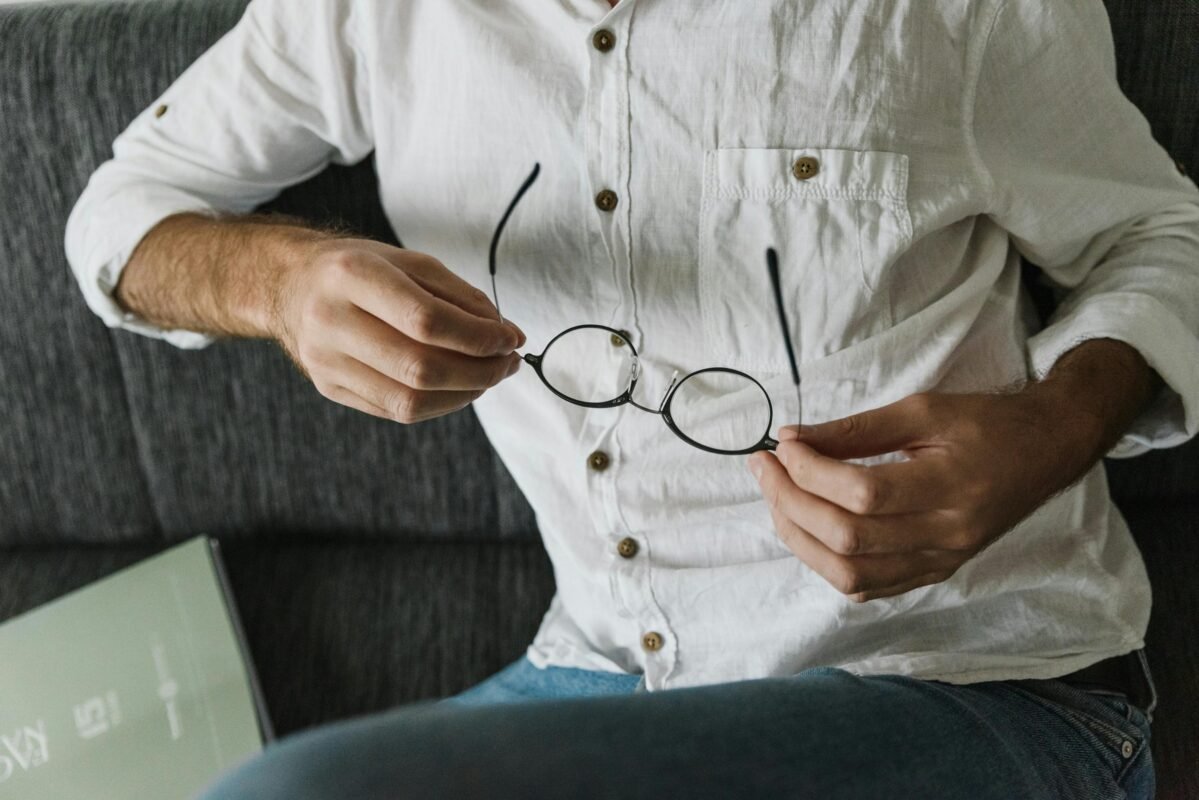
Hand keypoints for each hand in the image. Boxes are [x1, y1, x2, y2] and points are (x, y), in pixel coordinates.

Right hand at [272, 238, 524, 422]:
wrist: (289, 285)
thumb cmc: (359, 270)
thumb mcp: (408, 261)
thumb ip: (460, 295)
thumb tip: (505, 335)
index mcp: (352, 275)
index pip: (427, 320)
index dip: (478, 337)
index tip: (511, 339)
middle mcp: (331, 320)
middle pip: (419, 368)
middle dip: (479, 372)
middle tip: (508, 362)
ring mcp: (325, 361)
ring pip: (409, 401)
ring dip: (464, 394)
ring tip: (489, 375)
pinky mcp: (329, 388)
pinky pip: (396, 412)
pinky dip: (439, 404)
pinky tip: (459, 387)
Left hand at [748, 387, 1107, 601]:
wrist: (1046, 451)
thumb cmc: (986, 423)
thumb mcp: (923, 409)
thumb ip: (857, 429)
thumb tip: (793, 440)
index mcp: (952, 487)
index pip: (863, 493)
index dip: (810, 471)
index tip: (784, 444)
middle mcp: (948, 535)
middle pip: (848, 538)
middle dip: (791, 501)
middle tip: (765, 467)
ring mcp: (941, 562)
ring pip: (850, 574)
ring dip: (800, 537)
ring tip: (777, 498)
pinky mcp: (935, 573)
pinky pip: (868, 588)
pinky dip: (826, 562)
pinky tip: (808, 528)